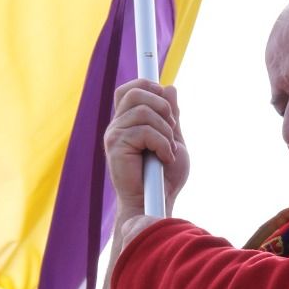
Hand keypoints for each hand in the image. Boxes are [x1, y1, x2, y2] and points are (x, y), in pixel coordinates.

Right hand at [104, 78, 189, 215]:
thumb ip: (170, 116)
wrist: (155, 204)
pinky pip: (145, 130)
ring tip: (168, 151)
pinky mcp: (115, 145)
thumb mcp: (174, 140)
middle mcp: (117, 125)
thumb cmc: (164, 178)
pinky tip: (164, 159)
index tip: (163, 89)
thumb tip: (169, 87)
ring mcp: (114, 134)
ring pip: (144, 110)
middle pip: (135, 90)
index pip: (129, 89)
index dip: (146, 83)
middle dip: (162, 105)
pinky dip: (162, 144)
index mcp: (128, 122)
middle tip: (171, 127)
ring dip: (165, 130)